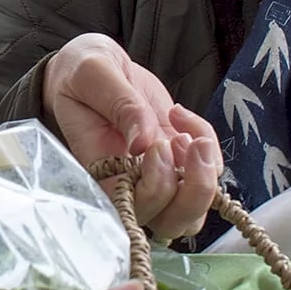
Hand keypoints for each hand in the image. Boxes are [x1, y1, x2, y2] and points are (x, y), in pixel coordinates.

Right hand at [42, 33, 222, 238]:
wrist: (96, 68)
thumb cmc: (82, 73)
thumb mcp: (93, 74)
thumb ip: (119, 104)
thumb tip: (143, 142)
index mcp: (99, 173)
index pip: (133, 209)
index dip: (155, 190)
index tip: (156, 145)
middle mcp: (130, 185)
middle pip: (171, 222)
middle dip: (192, 191)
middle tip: (183, 141)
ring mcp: (158, 176)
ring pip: (193, 211)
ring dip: (205, 177)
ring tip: (193, 137)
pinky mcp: (178, 161)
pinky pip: (208, 171)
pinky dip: (208, 144)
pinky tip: (181, 116)